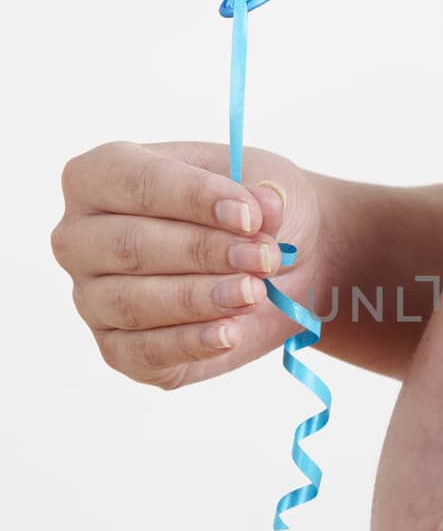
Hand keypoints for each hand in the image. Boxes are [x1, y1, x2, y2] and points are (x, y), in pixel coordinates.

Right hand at [51, 140, 322, 389]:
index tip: (250, 215)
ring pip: (133, 302)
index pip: (134, 182)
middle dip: (203, 252)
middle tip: (264, 258)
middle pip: (130, 245)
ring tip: (255, 292)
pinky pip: (143, 352)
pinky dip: (192, 344)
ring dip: (201, 298)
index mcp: (99, 178)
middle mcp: (80, 238)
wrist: (273, 264)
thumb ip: (260, 192)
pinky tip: (231, 334)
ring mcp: (91, 297)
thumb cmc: (249, 211)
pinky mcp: (117, 349)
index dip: (194, 197)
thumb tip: (266, 205)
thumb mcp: (265, 183)